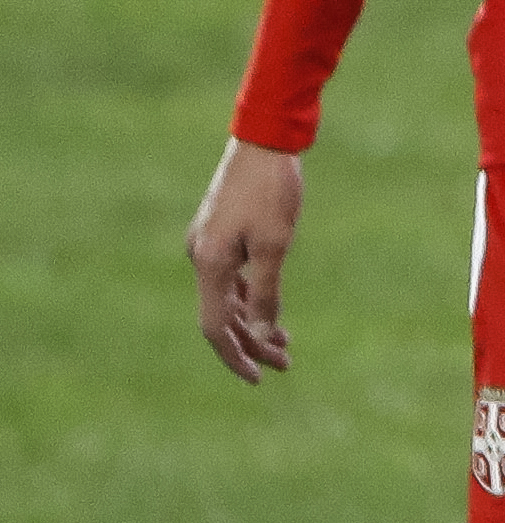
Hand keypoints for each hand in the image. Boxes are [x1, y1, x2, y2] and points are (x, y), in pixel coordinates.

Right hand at [187, 138, 307, 385]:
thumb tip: (261, 331)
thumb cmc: (272, 191)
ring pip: (227, 299)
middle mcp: (201, 257)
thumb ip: (266, 290)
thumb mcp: (276, 244)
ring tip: (284, 345)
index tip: (258, 378)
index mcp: (210, 263)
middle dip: (251, 344)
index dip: (235, 355)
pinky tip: (270, 312)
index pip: (214, 327)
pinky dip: (249, 300)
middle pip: (221, 317)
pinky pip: (230, 280)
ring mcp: (208, 246)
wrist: (264, 143)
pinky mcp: (220, 235)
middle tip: (285, 364)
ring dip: (253, 324)